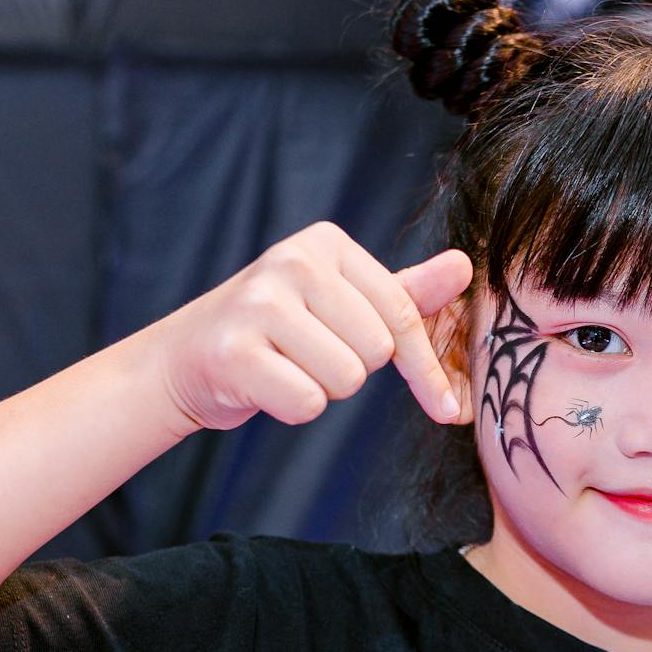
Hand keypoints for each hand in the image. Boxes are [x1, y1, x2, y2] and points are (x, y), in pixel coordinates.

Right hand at [156, 221, 473, 433]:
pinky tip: (266, 384)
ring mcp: (258, 304)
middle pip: (376, 349)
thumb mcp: (344, 302)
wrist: (187, 358)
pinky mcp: (234, 351)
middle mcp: (291, 262)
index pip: (400, 312)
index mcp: (325, 243)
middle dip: (354, 369)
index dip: (423, 366)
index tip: (443, 404)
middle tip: (312, 356)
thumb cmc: (279, 332)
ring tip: (288, 367)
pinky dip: (293, 407)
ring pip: (345, 379)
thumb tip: (464, 266)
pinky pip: (307, 402)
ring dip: (323, 389)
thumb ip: (405, 290)